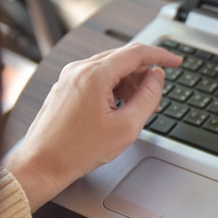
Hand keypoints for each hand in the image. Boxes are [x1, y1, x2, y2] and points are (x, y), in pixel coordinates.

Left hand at [4, 43, 181, 210]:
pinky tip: (118, 108)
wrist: (41, 165)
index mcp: (95, 75)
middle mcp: (79, 70)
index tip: (176, 62)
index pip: (137, 53)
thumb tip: (157, 77)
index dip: (161, 56)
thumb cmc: (77, 150)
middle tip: (156, 96)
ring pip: (111, 68)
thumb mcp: (127, 126)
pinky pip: (97, 77)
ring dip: (129, 83)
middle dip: (145, 74)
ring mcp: (70, 77)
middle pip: (124, 59)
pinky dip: (114, 87)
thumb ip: (148, 96)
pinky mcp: (66, 87)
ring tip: (135, 109)